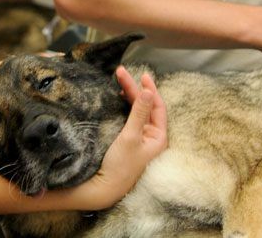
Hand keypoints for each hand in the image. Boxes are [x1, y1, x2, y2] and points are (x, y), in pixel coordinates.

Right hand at [77, 66, 166, 209]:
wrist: (103, 188)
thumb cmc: (120, 166)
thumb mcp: (130, 136)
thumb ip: (138, 112)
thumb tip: (147, 91)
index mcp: (158, 137)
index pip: (158, 107)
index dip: (150, 90)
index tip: (141, 75)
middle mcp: (151, 137)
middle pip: (145, 106)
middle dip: (134, 89)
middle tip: (121, 72)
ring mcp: (140, 139)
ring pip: (137, 110)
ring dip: (129, 95)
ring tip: (119, 80)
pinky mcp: (128, 141)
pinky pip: (130, 118)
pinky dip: (124, 106)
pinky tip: (118, 97)